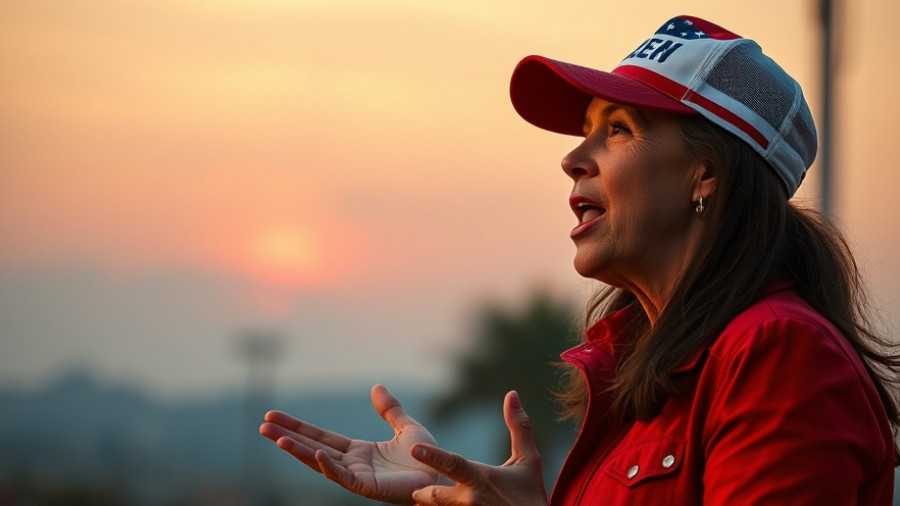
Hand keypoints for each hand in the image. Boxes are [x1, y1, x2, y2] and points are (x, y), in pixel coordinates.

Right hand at [259, 384, 439, 504]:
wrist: (443, 474)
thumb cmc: (426, 457)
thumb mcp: (405, 426)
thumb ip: (389, 409)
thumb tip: (376, 386)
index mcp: (358, 451)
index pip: (320, 436)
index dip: (298, 427)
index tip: (274, 416)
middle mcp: (352, 464)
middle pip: (312, 448)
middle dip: (287, 437)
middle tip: (262, 425)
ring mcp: (357, 477)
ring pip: (320, 463)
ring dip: (298, 451)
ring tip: (275, 439)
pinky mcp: (367, 487)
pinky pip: (343, 477)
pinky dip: (329, 466)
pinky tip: (317, 454)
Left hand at [410, 391, 547, 505]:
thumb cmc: (531, 495)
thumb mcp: (529, 460)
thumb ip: (519, 427)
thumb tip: (512, 394)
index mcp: (482, 478)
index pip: (453, 464)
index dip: (432, 456)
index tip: (413, 448)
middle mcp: (471, 499)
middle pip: (434, 495)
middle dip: (423, 494)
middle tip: (418, 492)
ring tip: (426, 502)